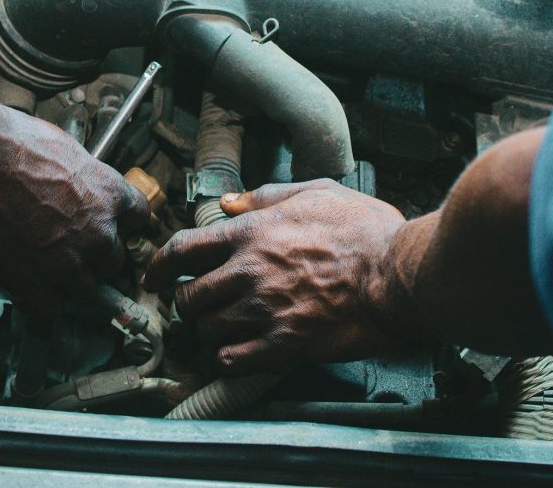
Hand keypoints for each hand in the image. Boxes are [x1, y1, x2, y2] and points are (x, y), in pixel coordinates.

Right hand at [0, 104, 149, 317]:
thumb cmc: (15, 143)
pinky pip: (51, 309)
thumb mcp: (67, 149)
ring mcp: (69, 260)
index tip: (107, 225)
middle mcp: (98, 231)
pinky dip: (41, 303)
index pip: (138, 218)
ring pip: (86, 291)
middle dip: (93, 257)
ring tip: (48, 271)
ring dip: (70, 284)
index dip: (119, 223)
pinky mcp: (36, 280)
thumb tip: (77, 182)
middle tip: (69, 248)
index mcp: (110, 195)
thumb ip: (83, 177)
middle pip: (113, 260)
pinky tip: (31, 290)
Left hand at [144, 180, 406, 374]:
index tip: (153, 276)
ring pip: (206, 330)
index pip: (183, 249)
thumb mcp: (316, 193)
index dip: (159, 265)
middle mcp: (249, 272)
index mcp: (251, 233)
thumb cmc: (365, 231)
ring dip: (208, 332)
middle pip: (188, 296)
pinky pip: (232, 360)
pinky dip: (227, 360)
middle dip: (188, 303)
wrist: (399, 274)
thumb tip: (230, 202)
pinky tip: (237, 354)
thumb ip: (267, 196)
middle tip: (198, 307)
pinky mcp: (284, 345)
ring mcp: (264, 310)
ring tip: (221, 331)